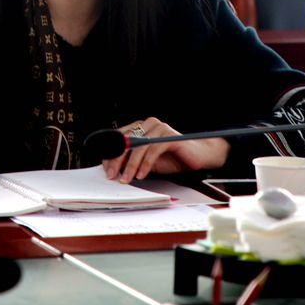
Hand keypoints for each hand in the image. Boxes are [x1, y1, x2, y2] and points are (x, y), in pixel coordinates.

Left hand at [102, 117, 229, 183]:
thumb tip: (113, 169)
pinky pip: (153, 150)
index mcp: (140, 127)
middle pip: (126, 141)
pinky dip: (145, 164)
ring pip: (138, 147)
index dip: (111, 154)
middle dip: (117, 160)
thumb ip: (131, 161)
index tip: (106, 169)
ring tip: (126, 179)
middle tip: (112, 176)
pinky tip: (142, 175)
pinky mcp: (169, 136)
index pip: (119, 138)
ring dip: (130, 166)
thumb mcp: (146, 162)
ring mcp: (159, 128)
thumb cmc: (172, 158)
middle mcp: (148, 124)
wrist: (197, 157)